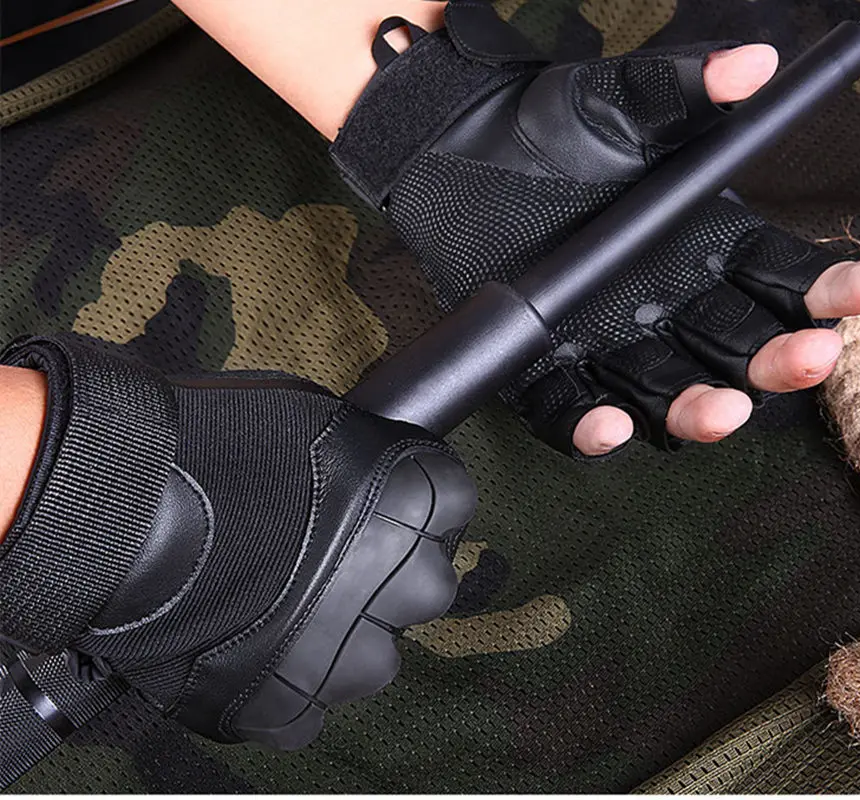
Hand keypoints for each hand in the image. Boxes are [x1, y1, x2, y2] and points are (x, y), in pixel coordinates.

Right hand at [0, 334, 474, 748]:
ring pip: (376, 660)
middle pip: (430, 588)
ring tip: (290, 608)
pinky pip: (309, 706)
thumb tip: (379, 479)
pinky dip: (291, 681)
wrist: (124, 507)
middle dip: (394, 576)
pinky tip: (256, 644)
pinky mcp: (283, 706)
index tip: (387, 509)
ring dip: (346, 637)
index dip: (416, 505)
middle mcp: (397, 582)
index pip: (453, 505)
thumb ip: (367, 459)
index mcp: (411, 502)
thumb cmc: (215, 444)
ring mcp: (343, 653)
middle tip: (339, 562)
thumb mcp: (315, 418)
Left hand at [331, 0, 859, 457]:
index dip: (828, 290)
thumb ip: (681, 88)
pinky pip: (570, 410)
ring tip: (723, 407)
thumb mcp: (615, 101)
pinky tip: (613, 424)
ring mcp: (604, 343)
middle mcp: (665, 306)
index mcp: (704, 248)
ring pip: (664, 393)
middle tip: (806, 357)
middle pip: (735, 349)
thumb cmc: (547, 128)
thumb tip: (754, 66)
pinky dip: (592, 425)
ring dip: (698, 407)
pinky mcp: (542, 366)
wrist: (453, 152)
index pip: (783, 279)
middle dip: (775, 360)